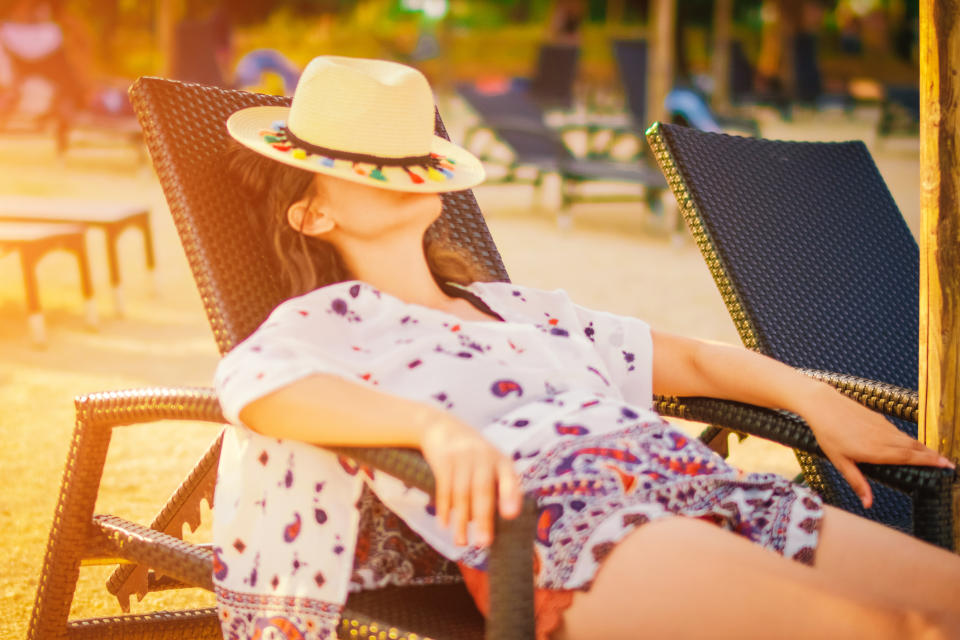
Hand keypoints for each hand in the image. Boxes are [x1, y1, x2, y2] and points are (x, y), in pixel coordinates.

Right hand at [419, 415, 521, 545]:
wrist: (441, 426)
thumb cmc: (474, 455)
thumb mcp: (491, 462)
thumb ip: (501, 486)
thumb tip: (506, 521)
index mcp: (500, 460)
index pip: (509, 478)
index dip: (510, 495)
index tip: (510, 515)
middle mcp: (483, 457)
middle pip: (482, 490)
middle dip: (483, 518)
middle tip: (483, 543)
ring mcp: (462, 457)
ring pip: (461, 494)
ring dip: (460, 521)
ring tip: (461, 542)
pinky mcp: (443, 460)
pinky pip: (443, 488)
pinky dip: (443, 508)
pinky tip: (444, 524)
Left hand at [800, 385, 954, 508]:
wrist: (823, 405)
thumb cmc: (828, 435)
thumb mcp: (840, 462)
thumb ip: (857, 482)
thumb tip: (868, 503)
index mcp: (876, 451)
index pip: (909, 458)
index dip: (929, 462)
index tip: (946, 466)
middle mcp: (884, 438)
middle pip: (914, 449)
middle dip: (933, 457)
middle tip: (950, 465)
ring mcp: (883, 427)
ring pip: (909, 439)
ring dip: (925, 448)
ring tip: (937, 457)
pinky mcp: (879, 419)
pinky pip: (900, 432)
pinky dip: (911, 440)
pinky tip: (914, 446)